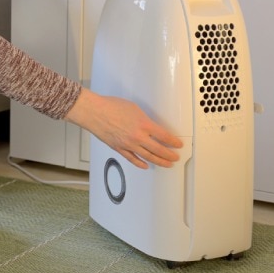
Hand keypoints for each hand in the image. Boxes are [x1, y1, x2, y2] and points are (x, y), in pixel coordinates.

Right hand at [65, 89, 182, 168]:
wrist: (94, 112)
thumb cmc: (110, 106)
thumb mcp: (134, 108)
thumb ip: (144, 119)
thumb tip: (150, 127)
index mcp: (144, 124)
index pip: (164, 136)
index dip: (173, 142)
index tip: (178, 145)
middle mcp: (138, 137)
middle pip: (159, 150)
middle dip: (169, 155)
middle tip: (175, 157)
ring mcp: (128, 145)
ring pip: (148, 157)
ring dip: (159, 162)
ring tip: (167, 164)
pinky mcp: (119, 149)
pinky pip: (132, 159)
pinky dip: (140, 164)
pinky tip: (146, 165)